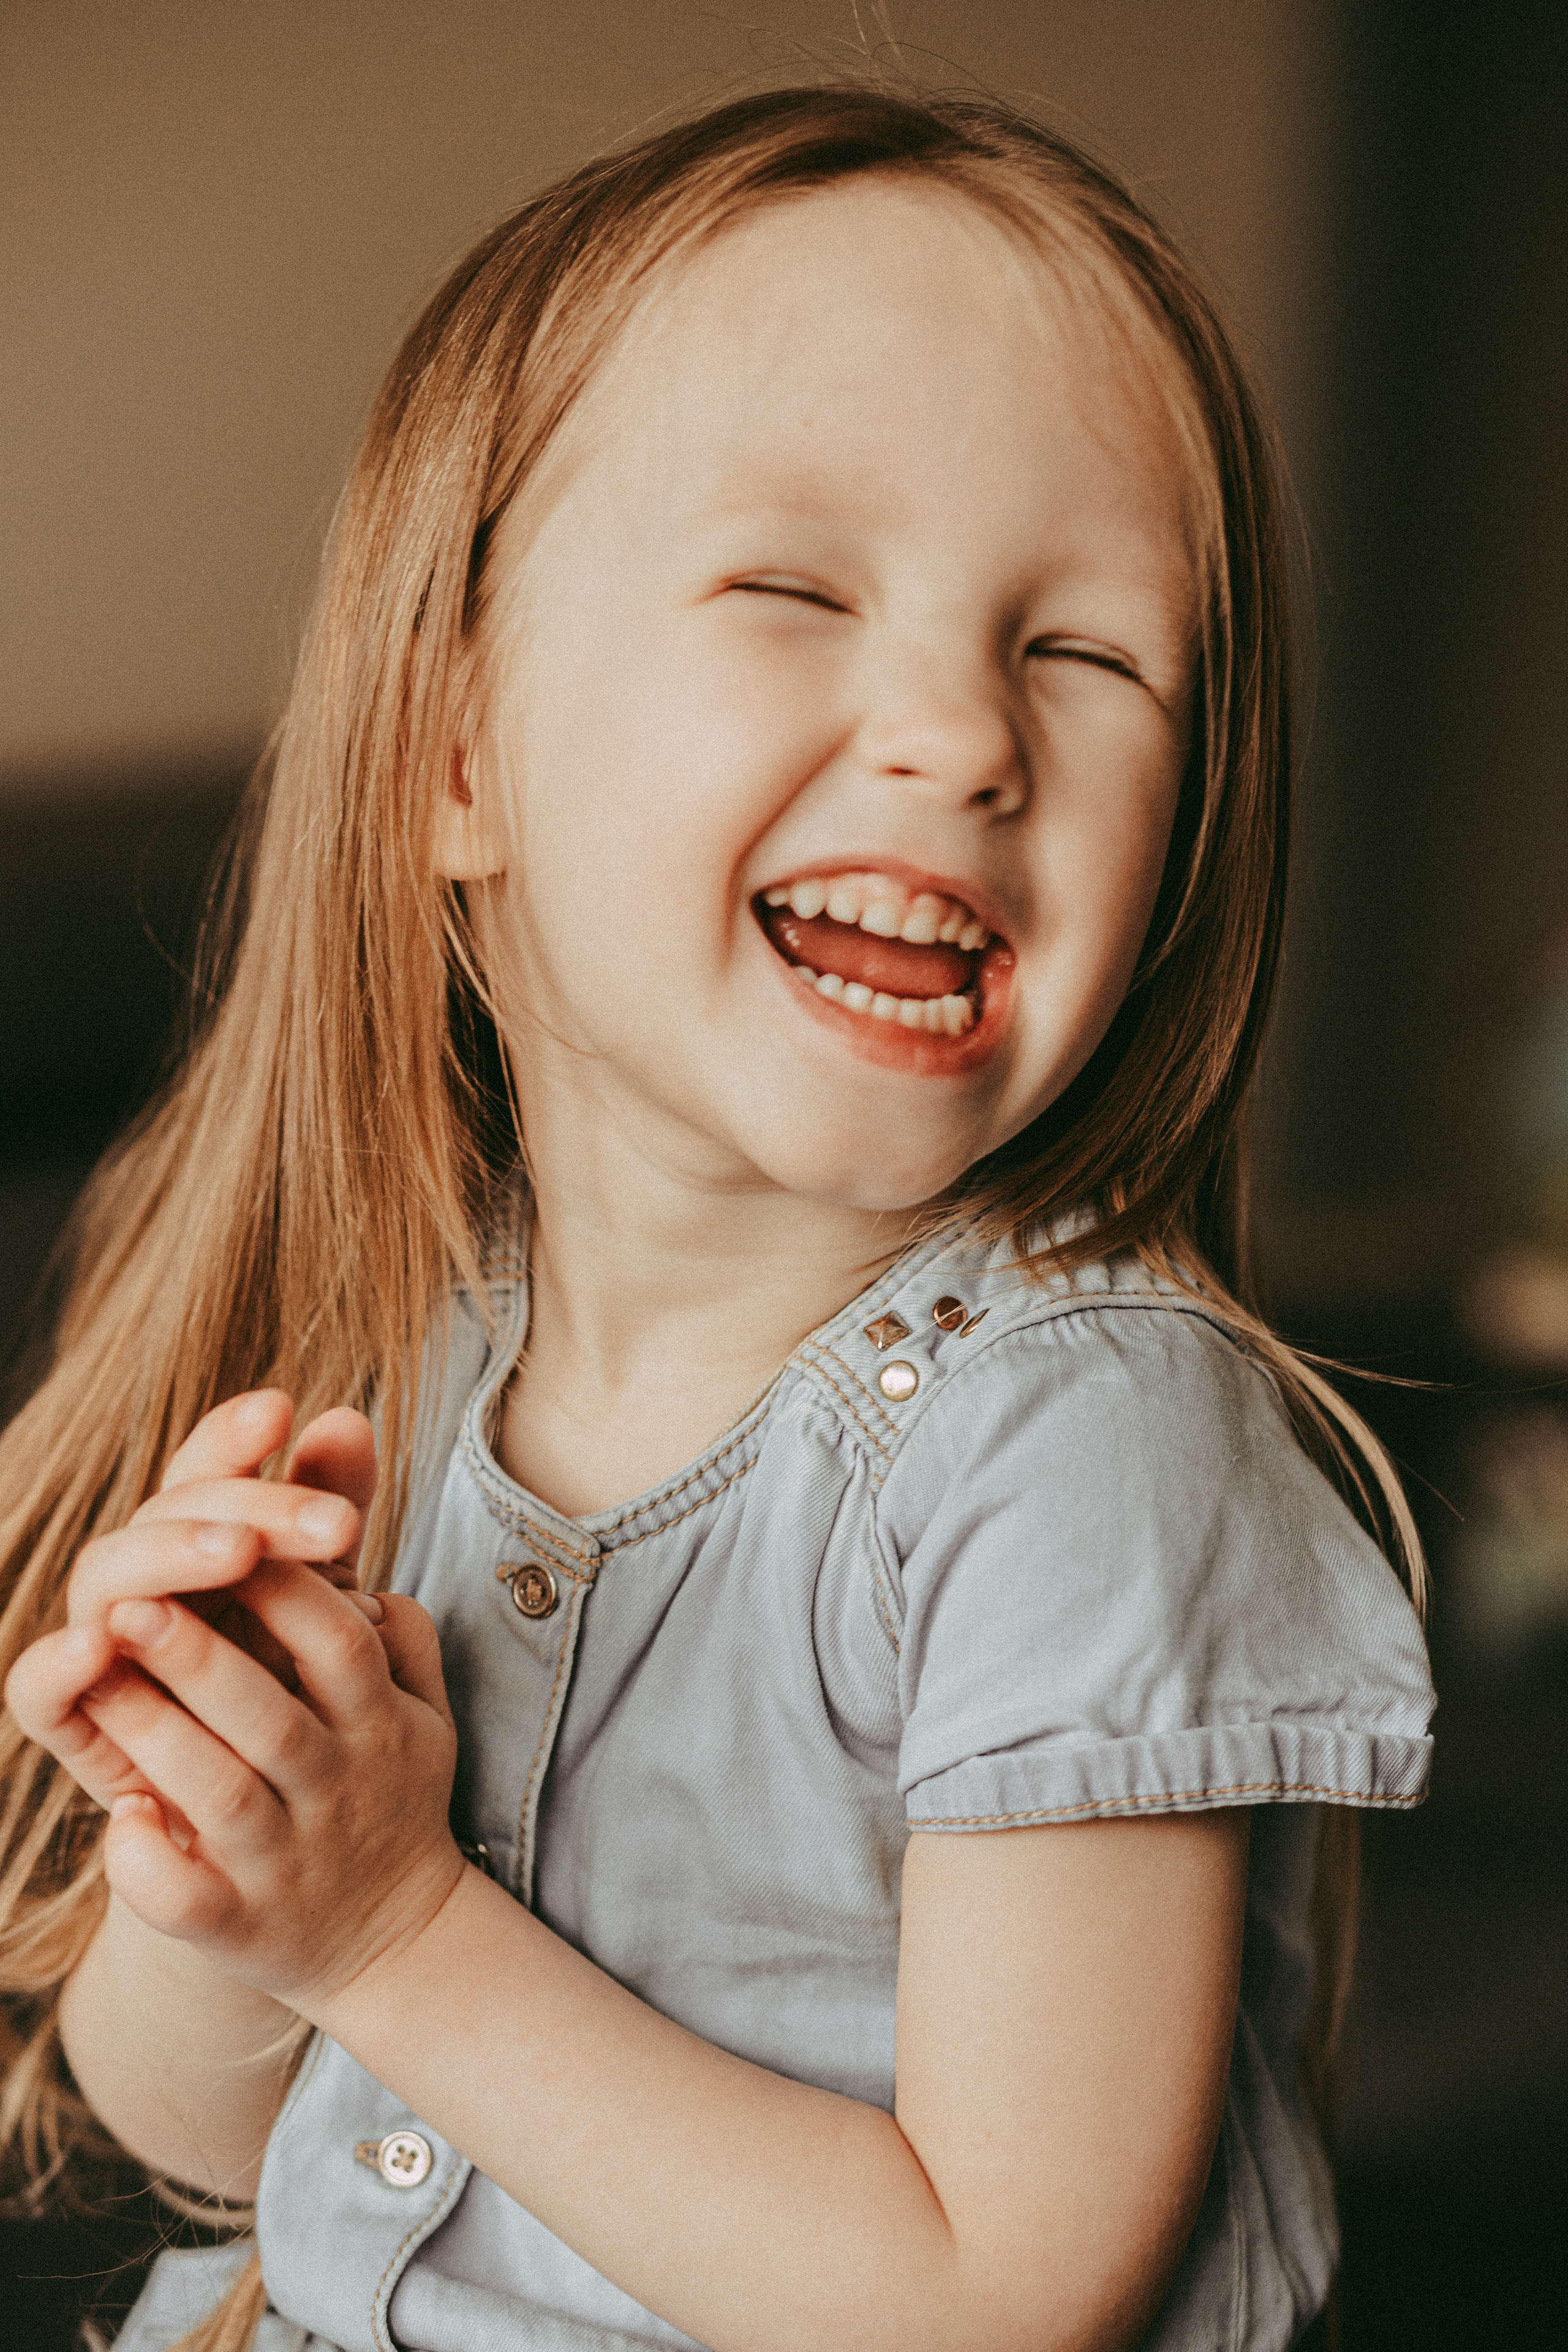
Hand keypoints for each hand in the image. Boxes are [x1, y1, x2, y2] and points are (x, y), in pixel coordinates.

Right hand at [6, 1390, 375, 1829]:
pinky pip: (39, 1693)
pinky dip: (57, 1665)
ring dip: (170, 1555)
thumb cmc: (299, 1699)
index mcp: (199, 1543)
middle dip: (249, 1503)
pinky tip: (98, 1640)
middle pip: (168, 1514)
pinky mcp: (77, 1729)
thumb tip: (346, 1419)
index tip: (285, 1409)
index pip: (203, 1469)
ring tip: (241, 1549)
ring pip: (106, 1576)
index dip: (232, 1435)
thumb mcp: (328, 1604)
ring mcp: (102, 1649)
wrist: (280, 1833)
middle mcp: (143, 1583)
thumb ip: (329, 1511)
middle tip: (334, 1518)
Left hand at [57, 1558, 462, 2015]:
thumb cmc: (392, 1796)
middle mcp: (335, 1790)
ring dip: (156, 1736)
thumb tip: (363, 1576)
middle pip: (271, 1716)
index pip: (340, 1644)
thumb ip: (406, 1637)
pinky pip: (186, 1901)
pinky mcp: (238, 1926)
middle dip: (199, 1655)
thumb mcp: (428, 1715)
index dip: (289, 1591)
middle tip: (130, 1603)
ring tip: (97, 1677)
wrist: (398, 1943)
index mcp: (379, 1728)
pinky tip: (123, 1816)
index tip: (228, 1541)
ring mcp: (285, 1861)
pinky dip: (148, 1864)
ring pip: (220, 1795)